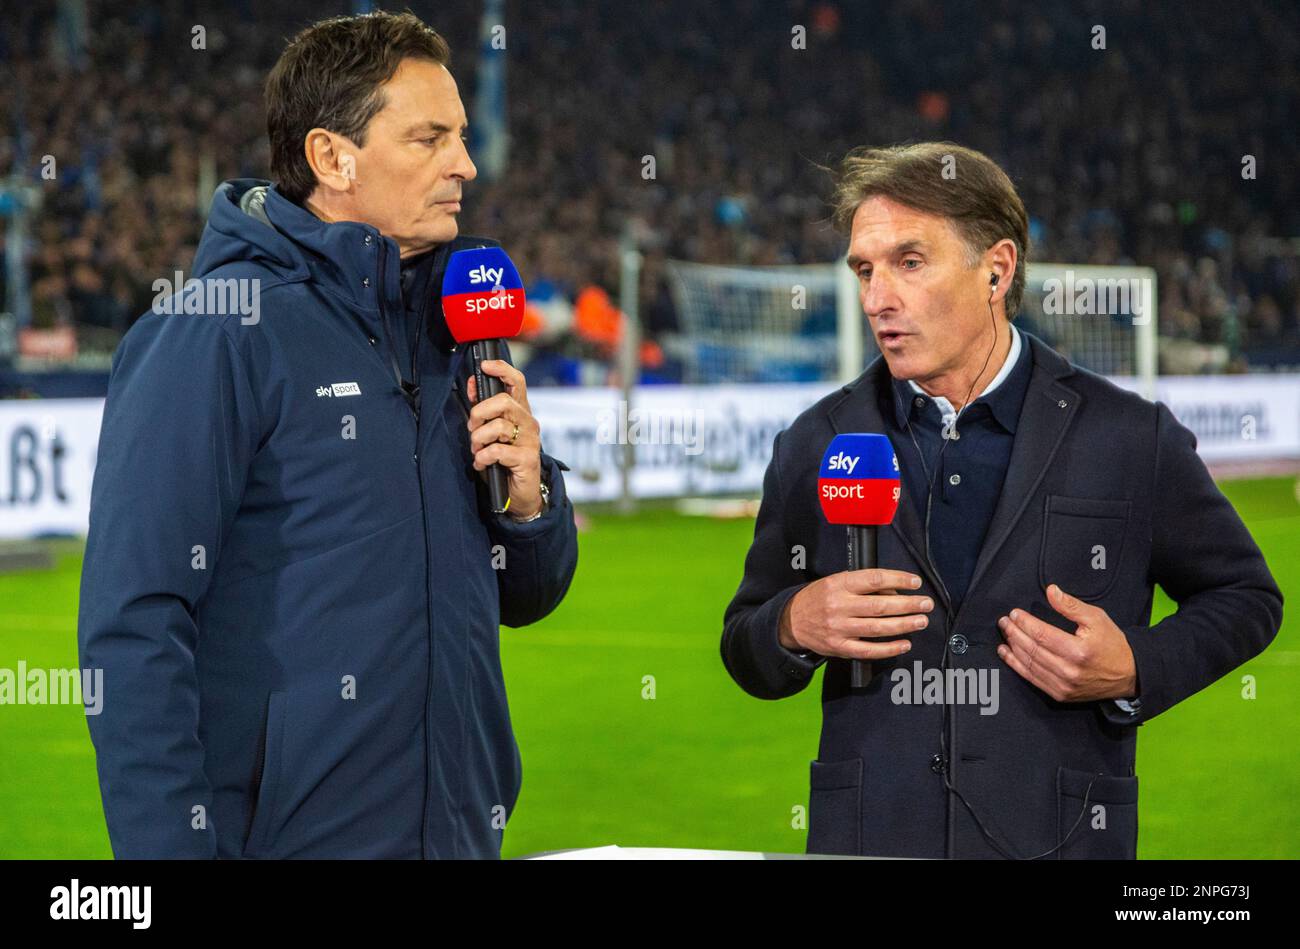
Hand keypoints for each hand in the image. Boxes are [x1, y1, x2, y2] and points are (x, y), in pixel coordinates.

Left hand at [466, 359, 543, 518]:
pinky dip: (482, 458)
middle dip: (479, 413)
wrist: (520, 494)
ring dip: (479, 439)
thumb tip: (471, 382)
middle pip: (504, 401)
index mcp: (520, 412)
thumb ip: (483, 408)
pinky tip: (482, 464)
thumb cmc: (504, 460)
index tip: (483, 366)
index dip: (501, 369)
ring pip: (499, 426)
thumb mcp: (490, 432)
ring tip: (476, 450)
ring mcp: (530, 441)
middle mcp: (529, 423)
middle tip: (472, 427)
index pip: (517, 381)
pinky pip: (497, 451)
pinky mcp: (527, 459)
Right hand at [779, 568, 932, 659]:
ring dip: (904, 625)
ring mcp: (839, 628)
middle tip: (926, 604)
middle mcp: (839, 606)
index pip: (874, 579)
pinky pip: (868, 650)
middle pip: (880, 606)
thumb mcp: (836, 582)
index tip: (915, 582)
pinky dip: (889, 649)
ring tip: (921, 621)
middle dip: (908, 605)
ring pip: (878, 628)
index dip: (898, 580)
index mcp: (839, 584)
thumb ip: (862, 585)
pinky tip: (905, 644)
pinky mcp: (839, 647)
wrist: (792, 620)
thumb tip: (894, 592)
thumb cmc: (819, 598)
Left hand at [996, 583, 1137, 701]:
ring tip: (1005, 634)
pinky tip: (1007, 654)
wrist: (1129, 675)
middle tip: (1004, 621)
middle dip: (1014, 633)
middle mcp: (1069, 671)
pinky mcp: (1060, 694)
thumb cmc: (1113, 644)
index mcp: (1079, 651)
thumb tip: (1051, 591)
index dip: (1025, 623)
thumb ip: (1071, 606)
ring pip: (1029, 664)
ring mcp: (1063, 685)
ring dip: (1012, 648)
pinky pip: (1032, 679)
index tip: (1014, 613)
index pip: (1042, 634)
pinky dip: (1016, 666)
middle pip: (1033, 649)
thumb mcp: (1097, 618)